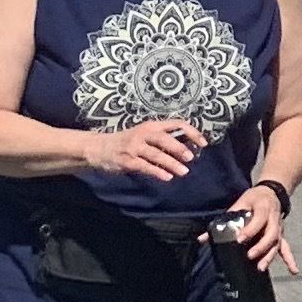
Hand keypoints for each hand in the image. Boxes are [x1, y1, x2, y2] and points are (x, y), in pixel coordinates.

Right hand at [90, 117, 204, 183]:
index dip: (192, 132)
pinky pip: (145, 166)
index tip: (203, 143)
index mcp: (151, 126)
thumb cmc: (126, 142)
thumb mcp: (144, 135)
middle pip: (165, 139)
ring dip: (171, 163)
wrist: (99, 148)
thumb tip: (186, 147)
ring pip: (157, 154)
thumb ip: (162, 139)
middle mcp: (143, 134)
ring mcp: (134, 147)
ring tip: (184, 171)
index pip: (176, 124)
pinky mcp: (128, 160)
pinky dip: (157, 172)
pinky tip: (167, 177)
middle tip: (191, 158)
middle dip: (180, 148)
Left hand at [227, 179, 297, 274]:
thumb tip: (202, 238)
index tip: (239, 239)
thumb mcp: (239, 203)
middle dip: (260, 246)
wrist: (271, 192)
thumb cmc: (253, 199)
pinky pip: (285, 248)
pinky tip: (293, 271)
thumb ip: (223, 220)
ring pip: (277, 243)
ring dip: (269, 256)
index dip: (250, 230)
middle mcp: (274, 218)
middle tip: (249, 256)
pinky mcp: (280, 234)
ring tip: (261, 267)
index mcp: (263, 208)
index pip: (259, 220)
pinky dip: (290, 260)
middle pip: (271, 234)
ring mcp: (278, 228)